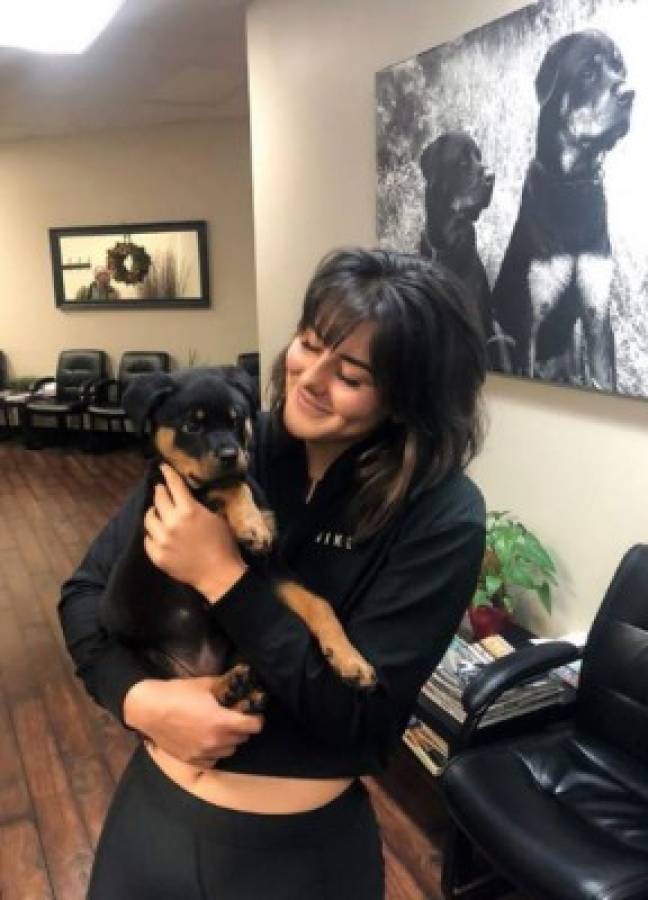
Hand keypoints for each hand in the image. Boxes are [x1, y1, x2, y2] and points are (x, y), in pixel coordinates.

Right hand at [123, 677, 263, 764]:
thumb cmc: (177, 693)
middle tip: (235, 718)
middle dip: (242, 728)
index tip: (254, 715)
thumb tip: (239, 682)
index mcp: (222, 721)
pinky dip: (215, 751)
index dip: (257, 719)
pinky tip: (208, 740)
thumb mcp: (205, 684)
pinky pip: (213, 759)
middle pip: (243, 738)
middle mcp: (215, 741)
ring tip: (221, 729)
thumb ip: (225, 686)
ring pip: (230, 750)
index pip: (253, 726)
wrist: (149, 709)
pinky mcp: (192, 760)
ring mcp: (203, 753)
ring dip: (230, 741)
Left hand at [144, 463, 246, 600]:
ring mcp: (162, 540)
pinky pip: (147, 538)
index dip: (168, 474)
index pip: (173, 485)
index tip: (163, 467)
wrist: (219, 575)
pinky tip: (156, 532)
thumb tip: (187, 497)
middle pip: (159, 499)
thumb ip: (198, 506)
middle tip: (160, 489)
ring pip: (149, 519)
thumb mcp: (216, 518)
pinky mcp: (157, 555)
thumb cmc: (223, 545)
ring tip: (156, 511)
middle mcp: (172, 523)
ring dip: (153, 512)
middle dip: (160, 491)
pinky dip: (151, 533)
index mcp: (189, 510)